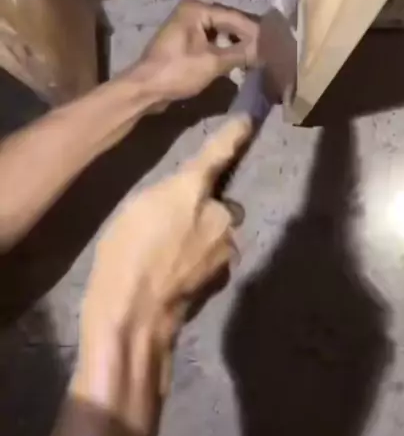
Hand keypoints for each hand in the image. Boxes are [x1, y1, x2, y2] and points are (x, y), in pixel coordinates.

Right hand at [81, 115, 252, 354]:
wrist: (136, 314)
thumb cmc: (123, 256)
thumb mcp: (135, 211)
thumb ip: (168, 198)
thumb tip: (187, 202)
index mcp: (191, 190)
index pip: (218, 154)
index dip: (233, 135)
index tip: (248, 121)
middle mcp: (219, 214)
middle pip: (218, 205)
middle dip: (205, 213)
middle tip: (173, 230)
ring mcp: (226, 248)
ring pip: (219, 235)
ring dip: (204, 240)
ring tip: (170, 259)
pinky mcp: (225, 275)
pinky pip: (216, 259)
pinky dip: (202, 263)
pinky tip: (177, 277)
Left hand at [132, 0, 258, 104]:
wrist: (145, 89)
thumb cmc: (177, 71)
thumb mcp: (213, 63)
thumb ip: (241, 54)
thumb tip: (266, 50)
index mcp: (197, 8)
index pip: (235, 17)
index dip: (256, 32)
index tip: (275, 44)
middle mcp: (192, 11)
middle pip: (228, 23)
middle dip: (247, 38)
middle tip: (270, 50)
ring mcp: (187, 26)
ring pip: (221, 33)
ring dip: (237, 46)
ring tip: (258, 57)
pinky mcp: (185, 42)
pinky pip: (211, 42)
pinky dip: (225, 51)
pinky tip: (239, 61)